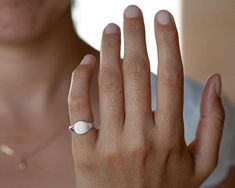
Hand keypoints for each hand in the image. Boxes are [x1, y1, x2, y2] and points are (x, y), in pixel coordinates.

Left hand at [68, 5, 224, 187]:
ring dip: (110, 49)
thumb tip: (219, 79)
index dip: (168, 41)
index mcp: (171, 137)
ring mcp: (111, 144)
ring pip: (109, 84)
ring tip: (111, 28)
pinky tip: (87, 61)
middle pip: (138, 72)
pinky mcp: (85, 152)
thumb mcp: (202, 163)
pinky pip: (78, 106)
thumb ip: (215, 122)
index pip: (173, 76)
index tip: (163, 17)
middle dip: (136, 36)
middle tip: (132, 12)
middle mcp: (141, 137)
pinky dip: (81, 79)